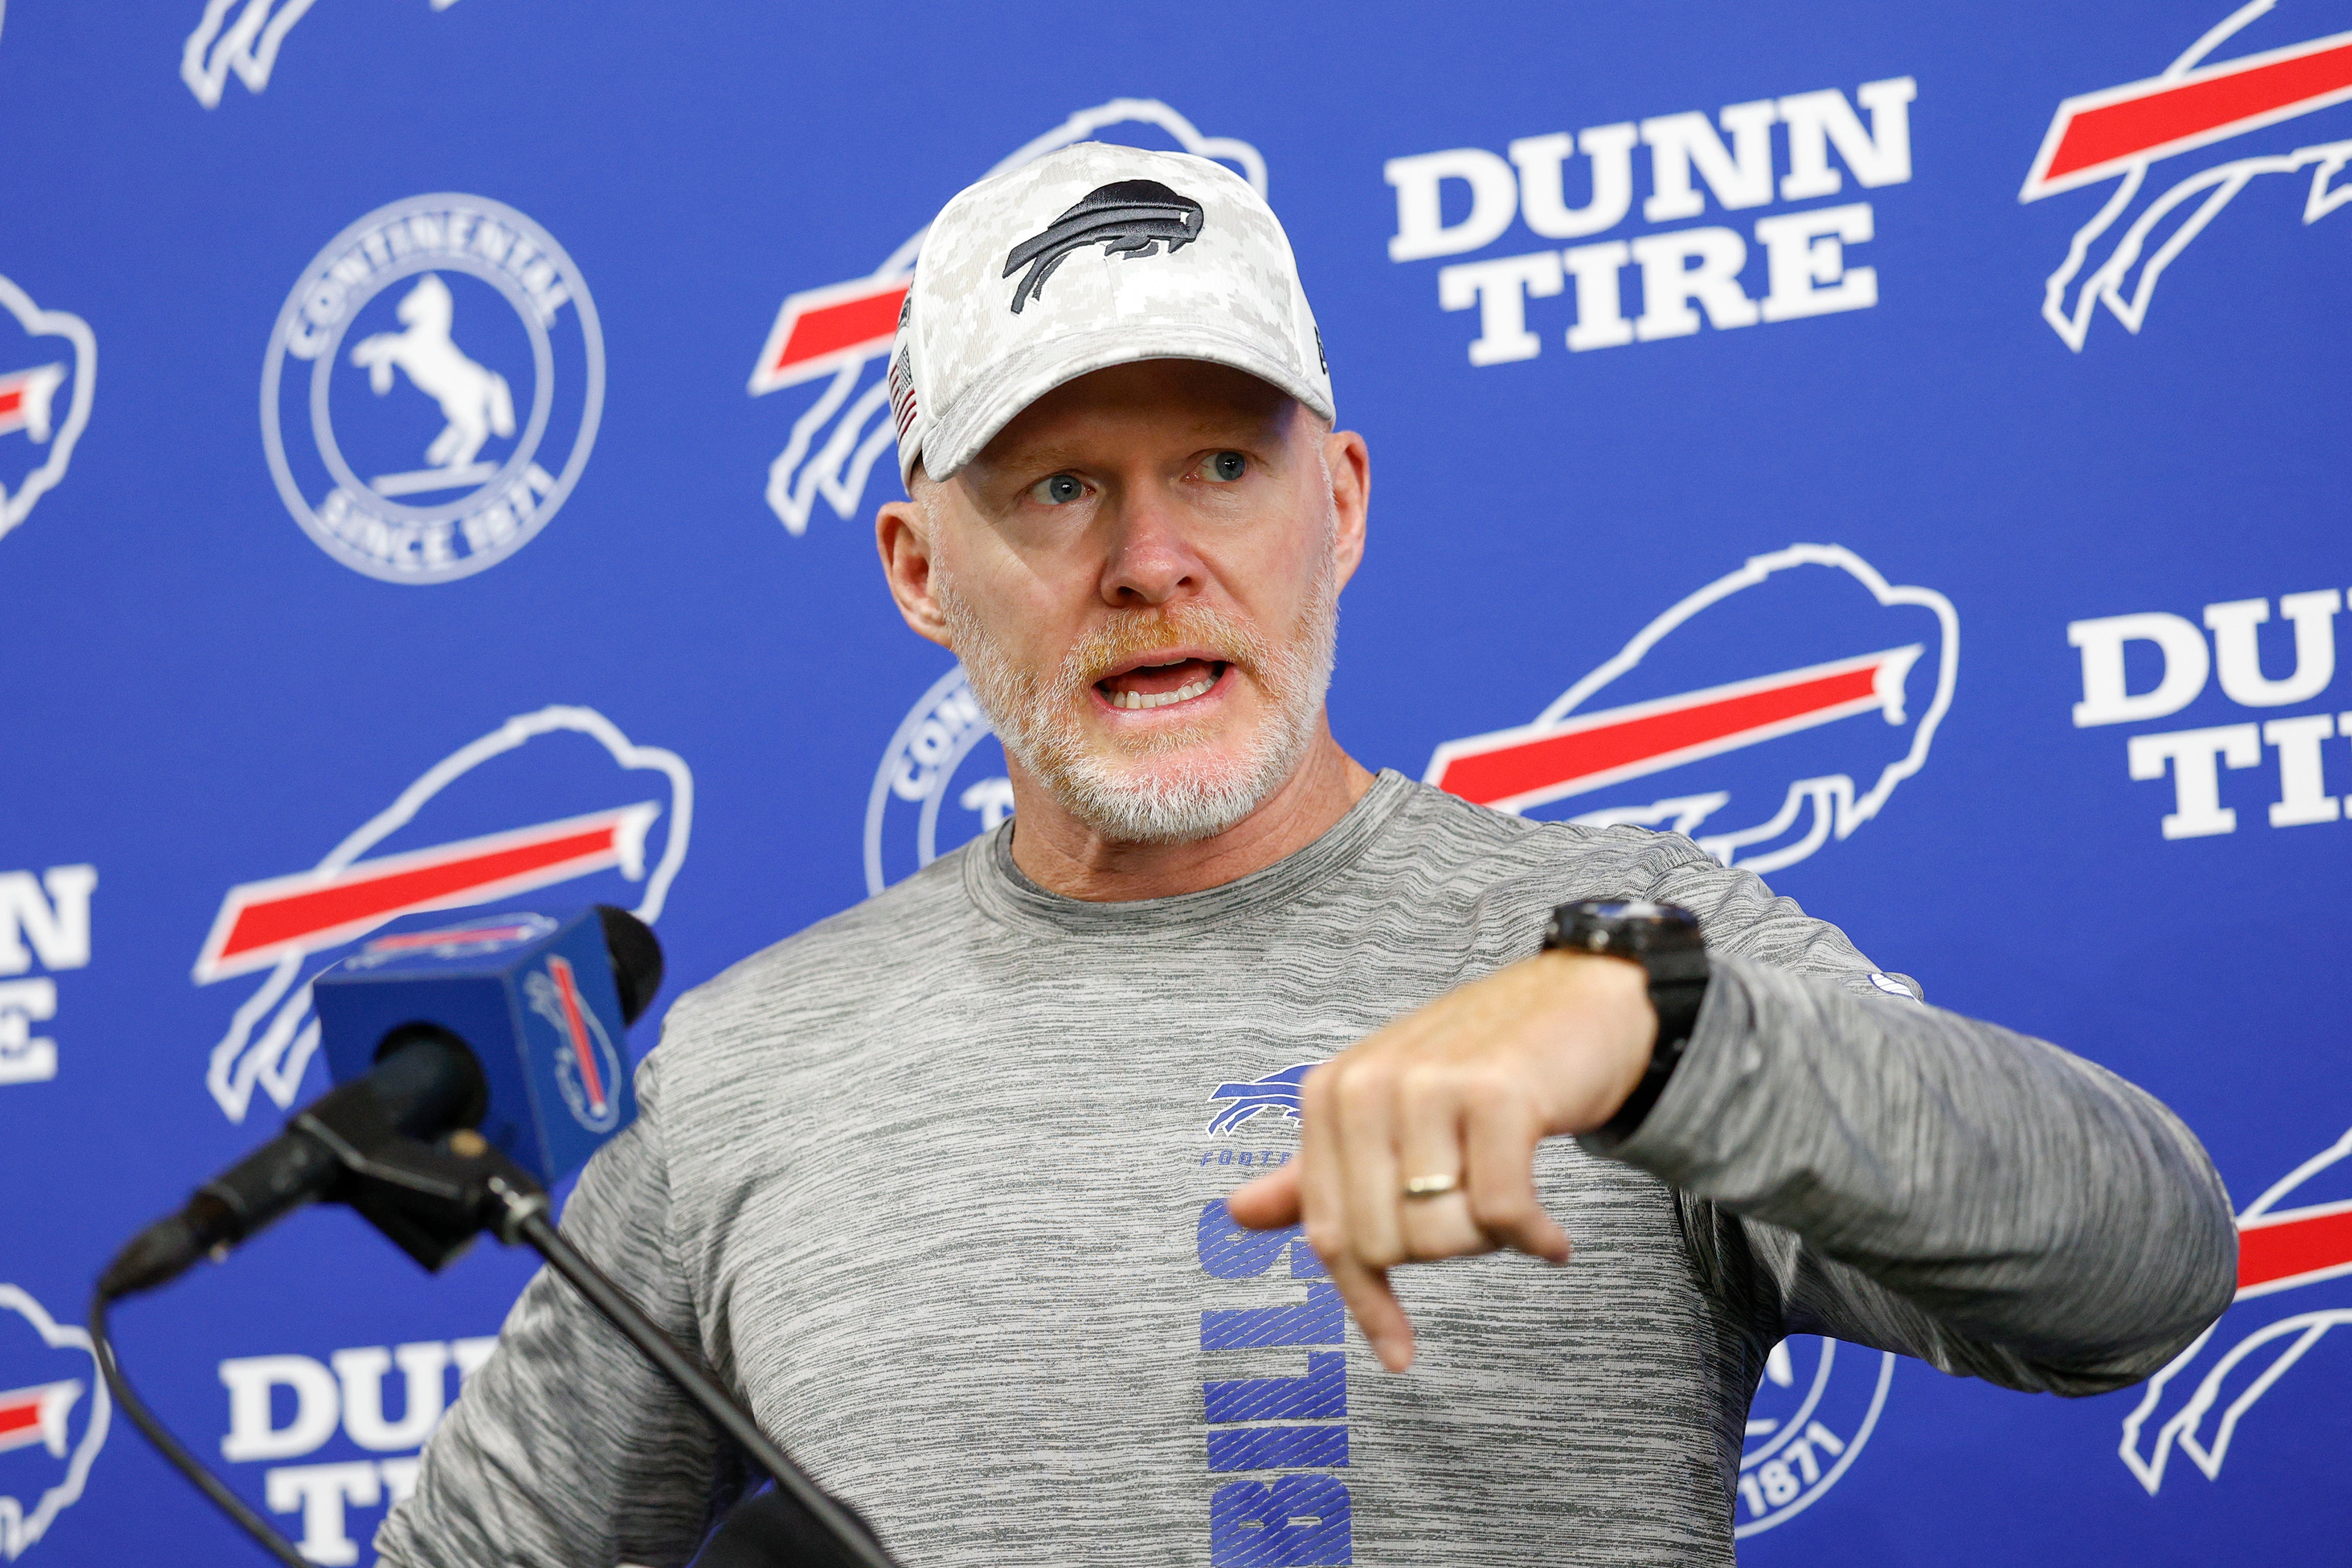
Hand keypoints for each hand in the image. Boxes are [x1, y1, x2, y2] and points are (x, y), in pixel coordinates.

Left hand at [1225, 951, 1654, 1371]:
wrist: (1576, 1003)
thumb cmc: (1478, 1067)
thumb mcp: (1385, 1112)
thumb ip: (1315, 1172)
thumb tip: (1236, 1214)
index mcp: (1328, 1094)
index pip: (1330, 1234)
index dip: (1367, 1303)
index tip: (1398, 1353)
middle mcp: (1368, 1084)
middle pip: (1386, 1243)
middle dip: (1442, 1252)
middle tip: (1482, 1218)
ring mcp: (1429, 1085)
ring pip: (1442, 1234)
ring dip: (1491, 1242)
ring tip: (1512, 1200)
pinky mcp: (1498, 1095)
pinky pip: (1503, 1213)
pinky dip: (1533, 1239)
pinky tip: (1551, 1238)